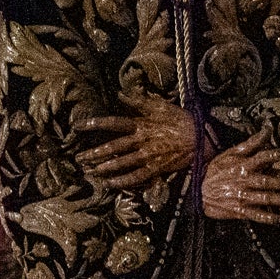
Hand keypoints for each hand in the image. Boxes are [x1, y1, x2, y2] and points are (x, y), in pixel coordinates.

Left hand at [75, 105, 195, 195]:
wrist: (200, 138)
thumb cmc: (180, 120)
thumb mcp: (160, 106)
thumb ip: (139, 101)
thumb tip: (120, 95)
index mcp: (141, 124)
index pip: (112, 123)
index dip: (94, 124)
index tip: (78, 126)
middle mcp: (141, 141)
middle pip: (112, 147)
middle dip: (93, 153)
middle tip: (78, 158)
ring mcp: (148, 156)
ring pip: (121, 163)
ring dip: (103, 168)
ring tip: (90, 171)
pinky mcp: (155, 168)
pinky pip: (135, 177)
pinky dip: (121, 181)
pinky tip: (110, 184)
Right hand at [200, 140, 279, 223]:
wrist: (198, 192)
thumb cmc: (215, 171)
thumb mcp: (229, 154)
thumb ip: (249, 145)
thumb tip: (266, 131)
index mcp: (242, 166)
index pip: (261, 158)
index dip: (275, 154)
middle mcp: (244, 181)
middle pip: (269, 181)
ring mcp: (242, 197)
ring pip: (267, 199)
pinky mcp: (240, 211)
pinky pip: (258, 215)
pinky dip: (271, 218)